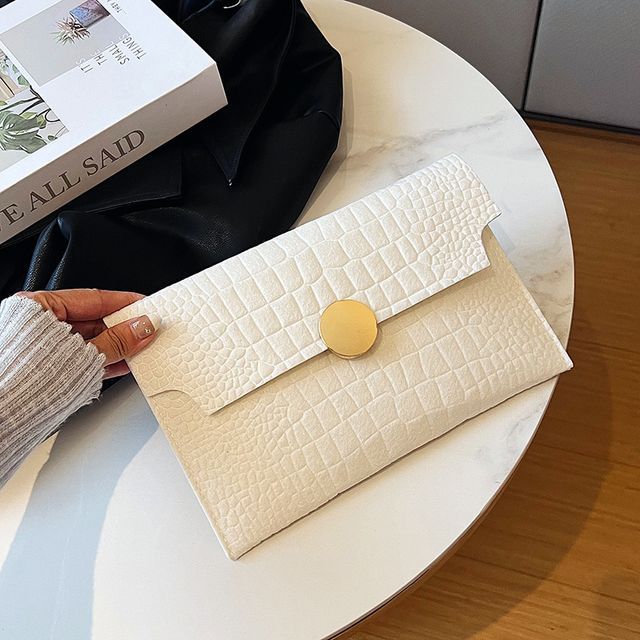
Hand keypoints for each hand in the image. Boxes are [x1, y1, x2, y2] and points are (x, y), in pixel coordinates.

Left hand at [18, 289, 157, 378]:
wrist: (3, 415)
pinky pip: (83, 359)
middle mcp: (37, 325)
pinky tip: (124, 364)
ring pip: (89, 342)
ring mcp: (42, 348)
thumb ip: (117, 340)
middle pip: (92, 321)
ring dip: (117, 346)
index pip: (92, 299)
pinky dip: (104, 361)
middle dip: (123, 327)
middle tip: (148, 330)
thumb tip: (140, 328)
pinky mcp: (48, 369)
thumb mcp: (82, 353)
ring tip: (140, 348)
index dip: (124, 302)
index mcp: (36, 307)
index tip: (145, 306)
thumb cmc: (19, 377)